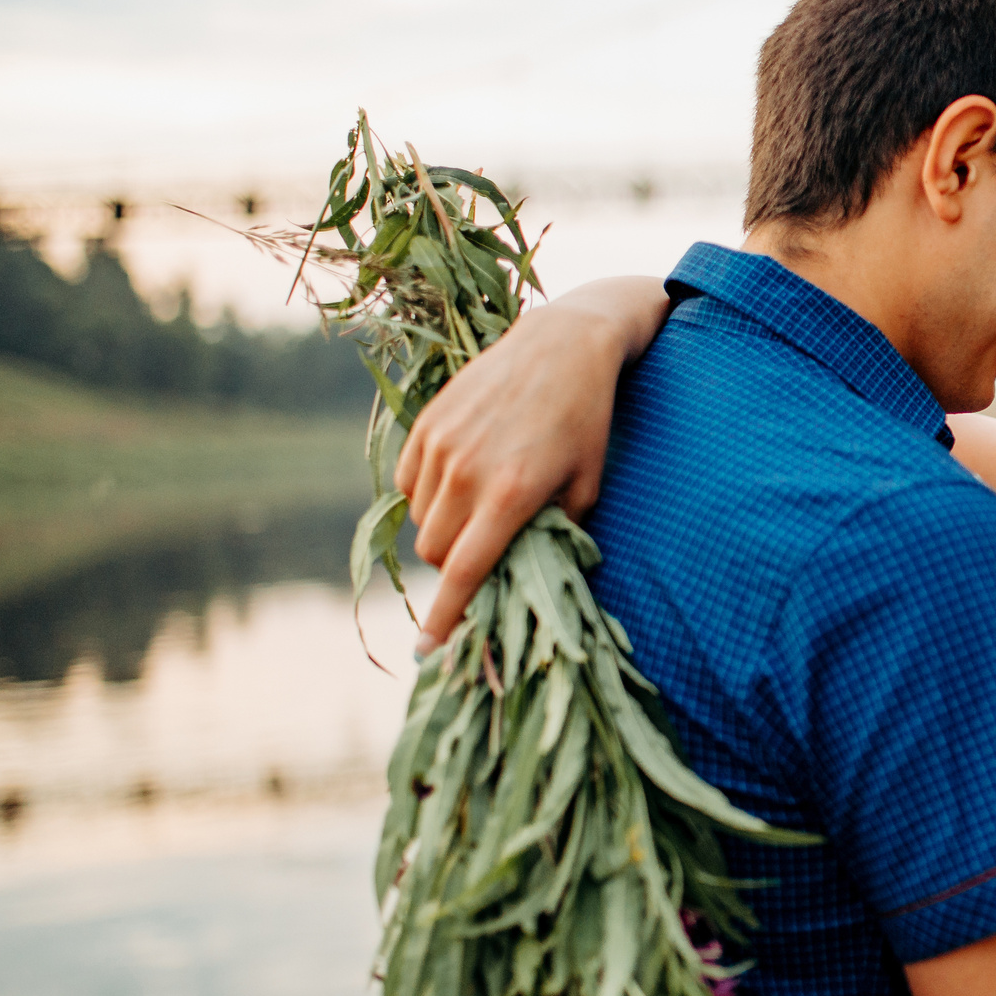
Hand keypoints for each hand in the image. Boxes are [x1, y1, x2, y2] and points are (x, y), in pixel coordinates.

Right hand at [395, 302, 627, 652]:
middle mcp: (466, 473)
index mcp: (509, 495)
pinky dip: (429, 495)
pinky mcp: (426, 424)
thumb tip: (530, 578)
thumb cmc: (584, 421)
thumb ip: (557, 535)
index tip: (429, 651)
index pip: (462, 574)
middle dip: (455, 566)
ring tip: (483, 506)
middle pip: (435, 553)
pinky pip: (409, 484)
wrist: (560, 344)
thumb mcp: (586, 484)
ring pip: (421, 519)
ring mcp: (441, 446)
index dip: (444, 617)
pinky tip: (463, 478)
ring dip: (444, 529)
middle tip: (485, 555)